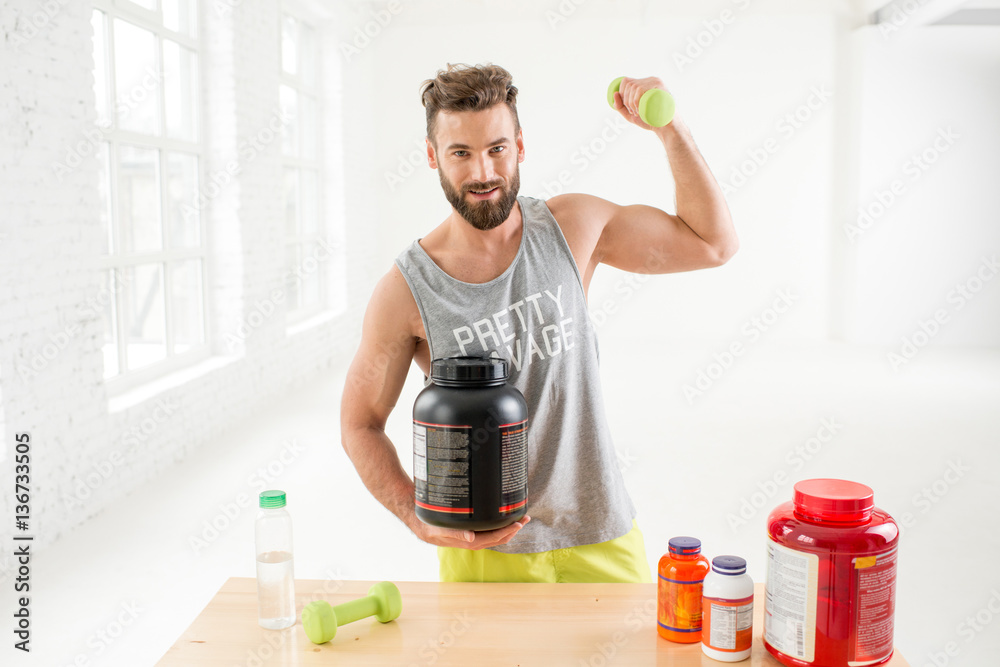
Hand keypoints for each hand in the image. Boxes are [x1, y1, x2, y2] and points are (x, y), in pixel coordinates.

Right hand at [413, 515, 530, 550]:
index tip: (518, 524)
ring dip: (509, 527)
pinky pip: (488, 529)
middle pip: (497, 537)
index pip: (492, 538)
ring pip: (495, 534)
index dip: (506, 532)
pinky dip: (499, 524)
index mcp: (467, 542)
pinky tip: (503, 518)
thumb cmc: (428, 526)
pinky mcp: (470, 530)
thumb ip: (455, 534)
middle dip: (513, 529)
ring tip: (520, 518)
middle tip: (525, 518)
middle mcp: (472, 540)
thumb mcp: (438, 530)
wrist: (418, 522)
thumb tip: (471, 538)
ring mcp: (472, 536)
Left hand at [611, 76, 673, 130]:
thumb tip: (614, 94)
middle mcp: (651, 80)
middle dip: (626, 100)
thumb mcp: (631, 114)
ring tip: (638, 112)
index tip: (627, 106)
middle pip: (628, 83)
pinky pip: (640, 90)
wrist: (666, 128)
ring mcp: (656, 83)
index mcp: (646, 84)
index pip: (626, 81)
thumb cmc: (650, 120)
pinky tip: (641, 110)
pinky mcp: (660, 88)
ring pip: (634, 87)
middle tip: (633, 112)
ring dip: (631, 103)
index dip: (622, 93)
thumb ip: (620, 106)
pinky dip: (636, 101)